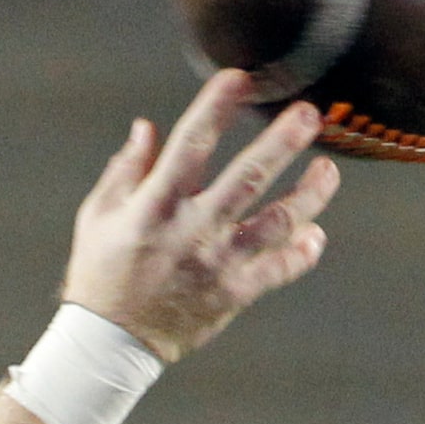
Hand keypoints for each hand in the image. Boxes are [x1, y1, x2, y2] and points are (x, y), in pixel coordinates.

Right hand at [60, 69, 339, 363]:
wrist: (110, 345)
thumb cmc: (100, 273)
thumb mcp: (97, 217)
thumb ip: (125, 170)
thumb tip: (147, 126)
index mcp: (153, 206)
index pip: (189, 144)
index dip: (216, 107)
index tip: (239, 78)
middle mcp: (189, 230)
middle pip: (247, 177)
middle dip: (281, 141)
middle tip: (309, 114)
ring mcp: (216, 263)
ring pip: (277, 221)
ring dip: (310, 194)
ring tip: (327, 170)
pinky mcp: (232, 294)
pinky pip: (279, 269)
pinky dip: (302, 251)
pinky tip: (314, 233)